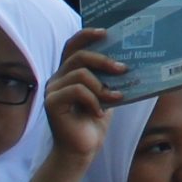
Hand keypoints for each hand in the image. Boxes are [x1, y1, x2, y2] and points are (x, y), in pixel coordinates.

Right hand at [44, 30, 124, 163]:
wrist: (82, 149)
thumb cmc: (94, 121)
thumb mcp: (106, 94)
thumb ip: (109, 78)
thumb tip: (130, 60)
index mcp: (69, 72)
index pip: (73, 46)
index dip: (86, 35)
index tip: (106, 32)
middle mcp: (58, 78)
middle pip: (79, 56)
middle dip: (104, 60)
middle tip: (124, 69)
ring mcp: (52, 90)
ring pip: (80, 74)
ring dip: (103, 86)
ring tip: (115, 98)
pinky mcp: (51, 103)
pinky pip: (77, 90)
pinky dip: (94, 100)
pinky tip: (100, 113)